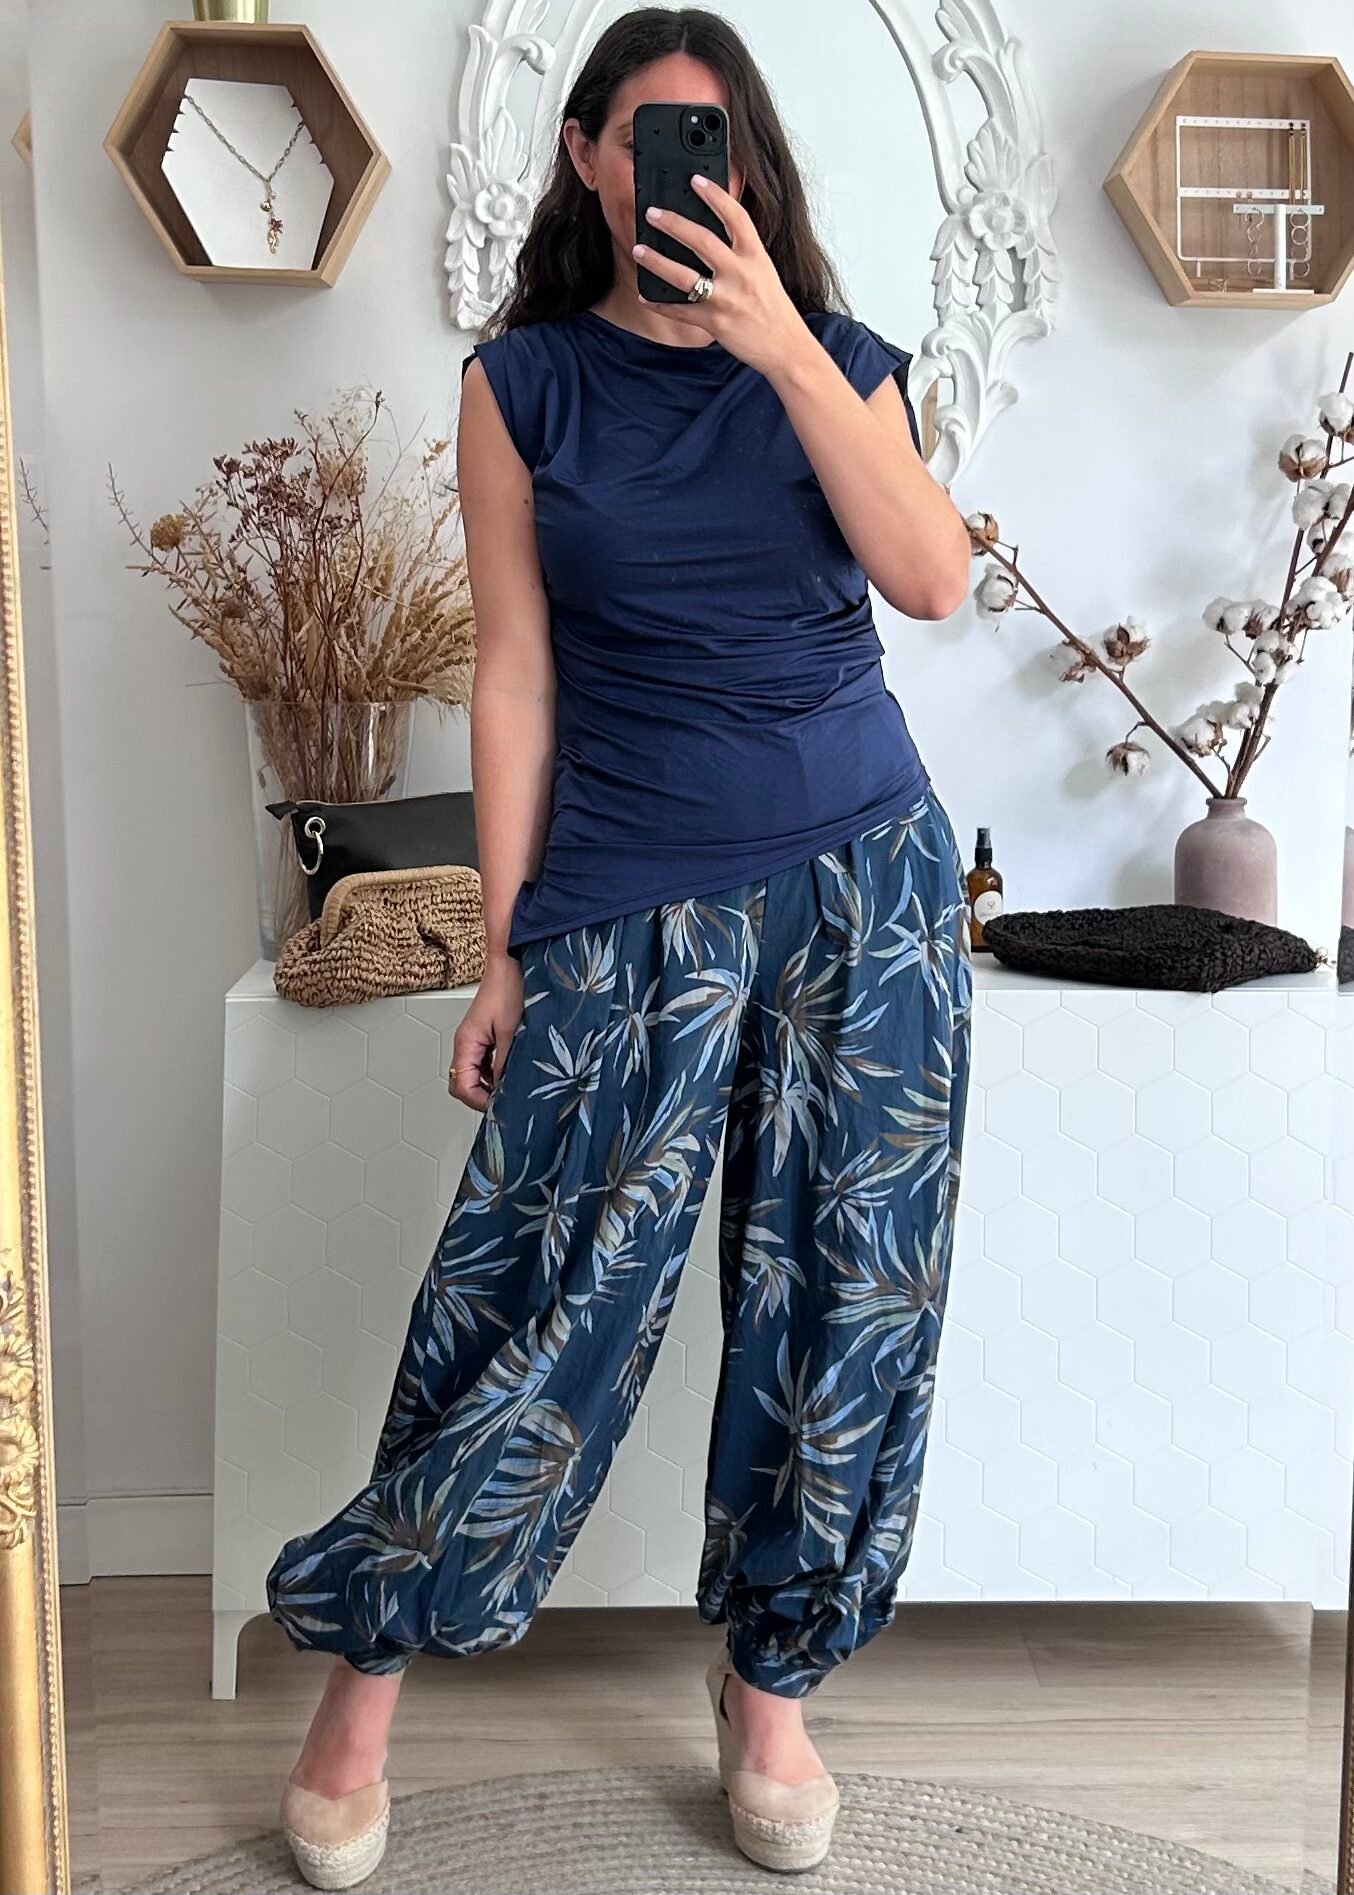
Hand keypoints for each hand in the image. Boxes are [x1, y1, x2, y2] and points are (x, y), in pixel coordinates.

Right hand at [450, 953, 522, 1112]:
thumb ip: (505, 1063)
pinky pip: (484, 1062)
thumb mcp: (511, 1031)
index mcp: (466, 1042)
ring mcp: (475, 1039)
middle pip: (462, 1082)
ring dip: (489, 1084)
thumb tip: (503, 1089)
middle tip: (504, 1103)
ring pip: (473, 1074)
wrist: (513, 962)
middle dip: (481, 1096)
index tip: (498, 1107)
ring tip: (511, 1089)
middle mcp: (466, 1042)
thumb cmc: (510, 988)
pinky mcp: (486, 1035)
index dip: (478, 1101)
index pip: (460, 1085)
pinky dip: (494, 1072)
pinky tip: (512, 1072)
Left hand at [633, 175, 810, 378]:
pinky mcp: (715, 323)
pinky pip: (681, 311)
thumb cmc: (772, 306)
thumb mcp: (763, 269)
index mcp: (755, 256)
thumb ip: (742, 249)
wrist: (785, 345)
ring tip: (639, 250)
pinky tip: (646, 296)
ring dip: (657, 262)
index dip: (715, 195)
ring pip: (684, 276)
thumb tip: (718, 226)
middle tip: (652, 213)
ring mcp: (726, 299)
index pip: (735, 216)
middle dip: (673, 224)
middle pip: (702, 240)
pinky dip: (661, 304)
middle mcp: (741, 274)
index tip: (695, 180)